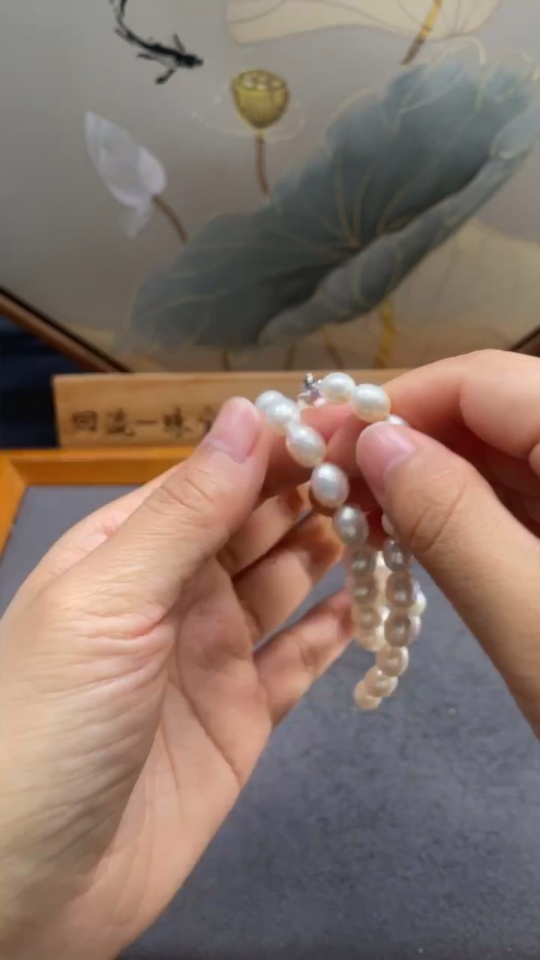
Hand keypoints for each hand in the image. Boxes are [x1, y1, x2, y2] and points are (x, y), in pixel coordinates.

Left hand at [0, 398, 353, 959]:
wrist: (33, 882)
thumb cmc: (48, 720)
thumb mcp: (110, 600)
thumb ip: (184, 512)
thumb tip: (246, 414)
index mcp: (129, 550)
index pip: (215, 479)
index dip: (277, 448)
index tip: (347, 421)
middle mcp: (174, 592)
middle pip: (257, 526)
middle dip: (314, 492)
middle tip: (386, 468)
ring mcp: (210, 654)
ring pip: (287, 584)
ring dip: (336, 550)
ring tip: (395, 519)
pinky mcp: (242, 715)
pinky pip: (300, 661)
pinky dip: (337, 631)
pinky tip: (376, 602)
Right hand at [329, 351, 539, 733]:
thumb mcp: (534, 621)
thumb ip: (453, 522)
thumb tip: (376, 444)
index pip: (486, 382)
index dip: (399, 404)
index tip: (327, 446)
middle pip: (494, 411)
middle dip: (409, 441)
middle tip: (335, 488)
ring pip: (504, 455)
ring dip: (430, 477)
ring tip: (364, 513)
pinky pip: (522, 499)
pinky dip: (463, 511)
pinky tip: (416, 534)